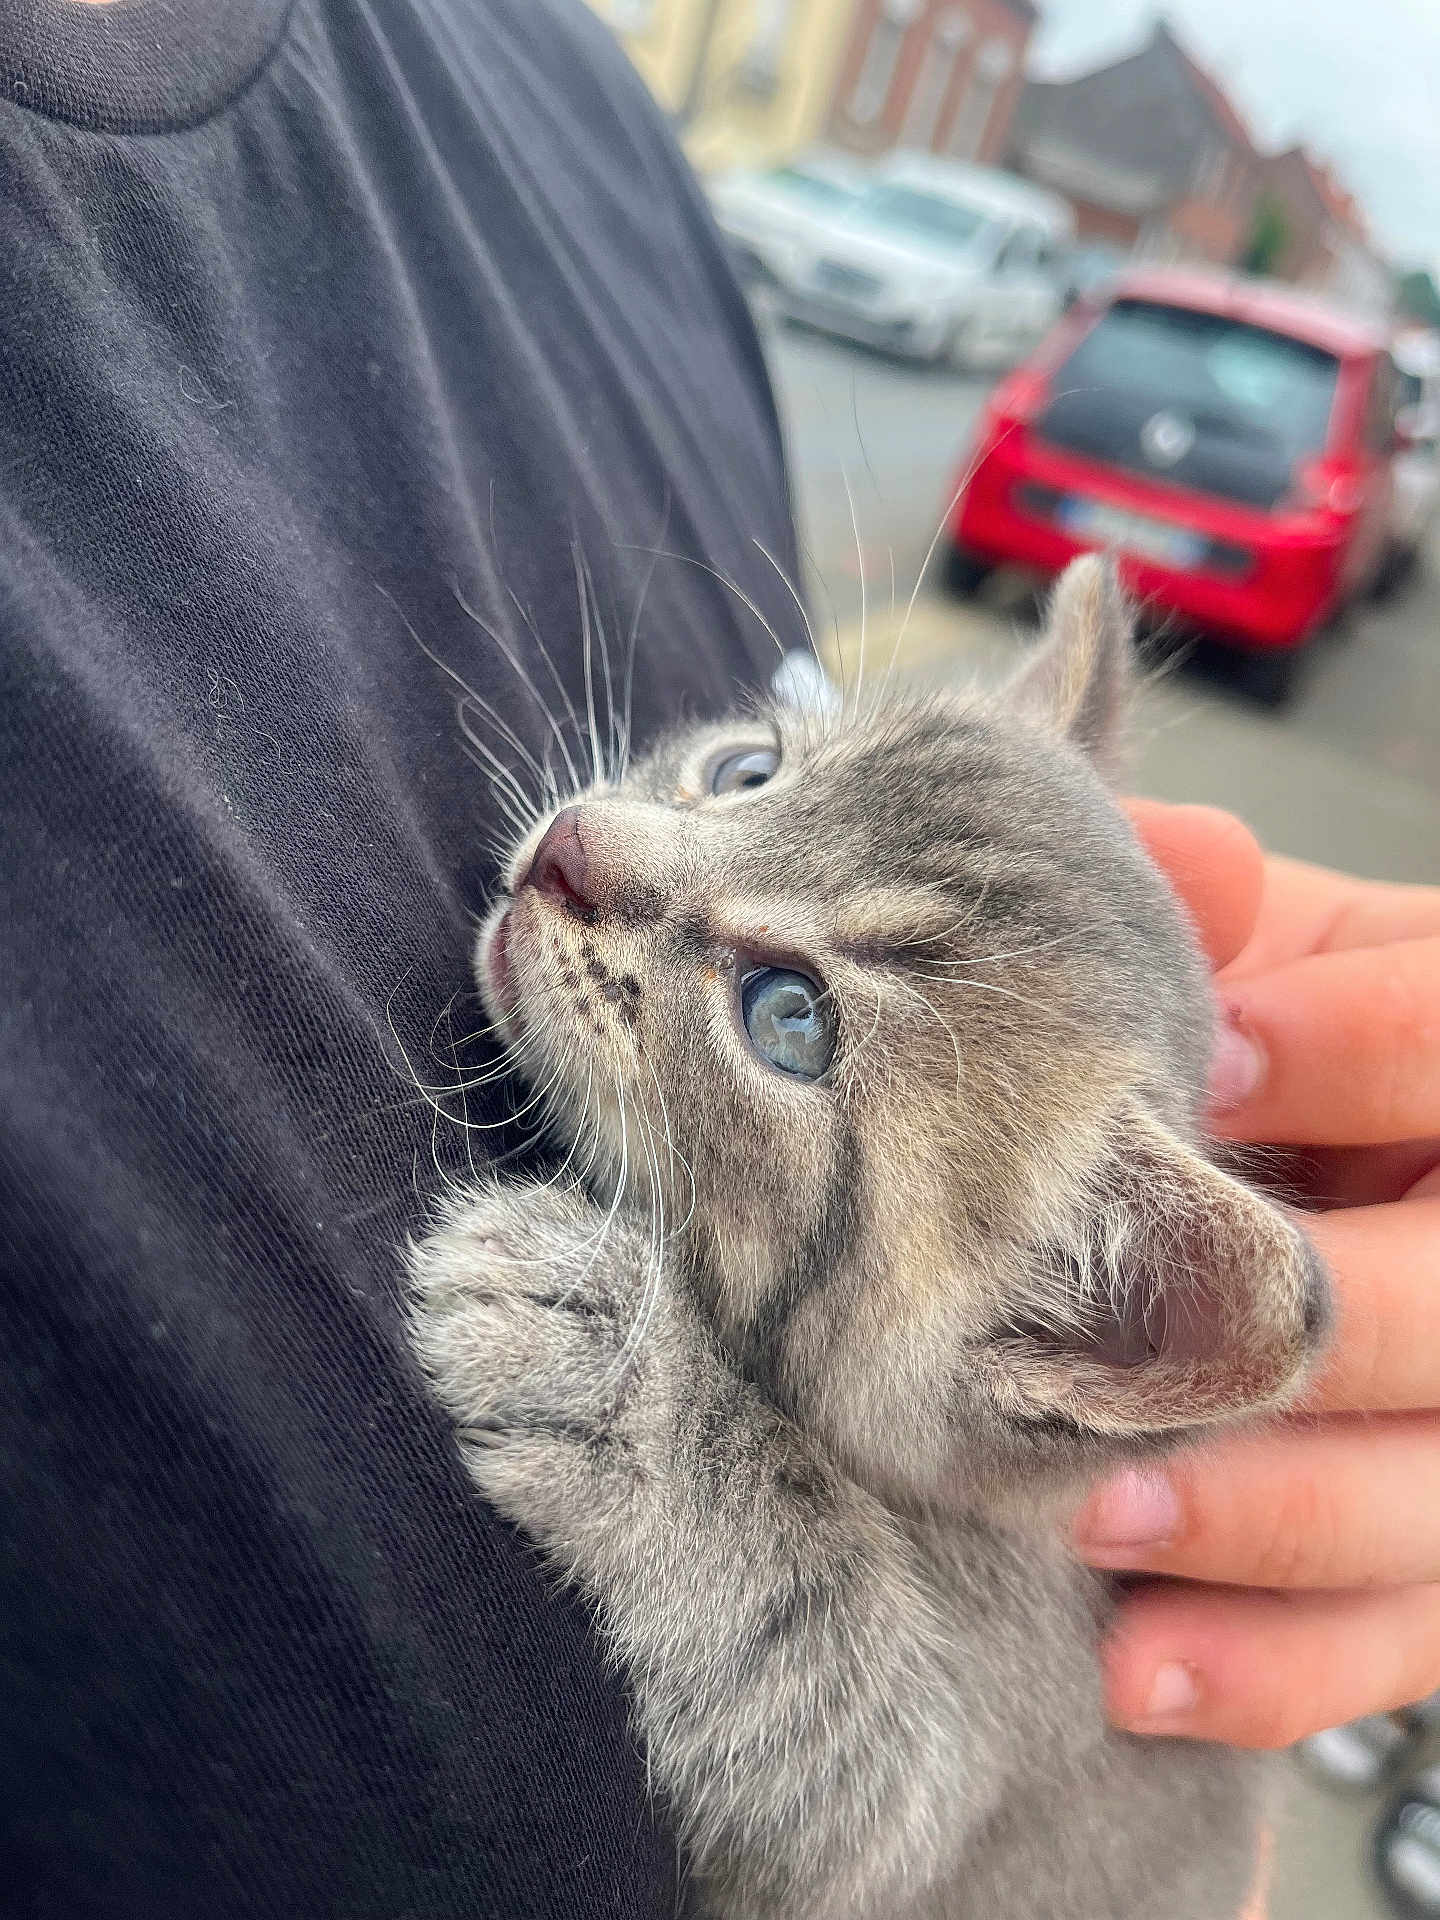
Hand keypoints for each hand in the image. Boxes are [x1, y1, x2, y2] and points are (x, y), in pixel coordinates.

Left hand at [1071, 802, 1439, 1749]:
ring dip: (1268, 1517)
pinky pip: (1403, 1646)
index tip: (1205, 1062)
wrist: (1348, 1176)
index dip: (1350, 1050)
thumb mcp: (1281, 956)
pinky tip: (1135, 1668)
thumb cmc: (1300, 1050)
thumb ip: (1226, 914)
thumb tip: (1178, 857)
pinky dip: (1274, 1670)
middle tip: (1111, 1336)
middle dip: (1302, 1325)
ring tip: (1093, 1512)